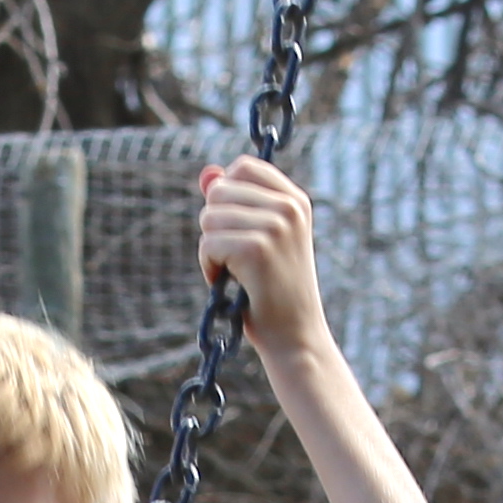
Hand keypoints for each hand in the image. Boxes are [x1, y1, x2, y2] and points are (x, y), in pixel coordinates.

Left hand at [197, 157, 332, 362]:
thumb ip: (234, 201)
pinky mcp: (256, 249)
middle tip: (239, 258)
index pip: (242, 167)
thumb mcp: (259, 237)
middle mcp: (289, 207)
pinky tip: (231, 282)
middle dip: (216, 226)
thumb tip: (207, 173)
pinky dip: (210, 266)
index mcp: (295, 200)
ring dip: (212, 249)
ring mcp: (275, 226)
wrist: (294, 335)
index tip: (241, 229)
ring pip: (209, 217)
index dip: (227, 196)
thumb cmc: (273, 289)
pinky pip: (208, 243)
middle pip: (218, 191)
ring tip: (236, 272)